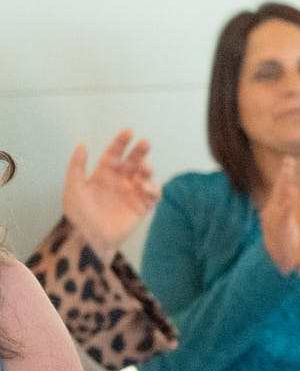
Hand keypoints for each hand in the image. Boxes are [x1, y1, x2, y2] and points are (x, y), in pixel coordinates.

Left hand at [63, 129, 159, 256]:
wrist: (89, 238)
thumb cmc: (78, 215)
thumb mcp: (73, 188)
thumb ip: (77, 166)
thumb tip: (82, 144)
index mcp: (104, 174)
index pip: (115, 154)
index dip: (121, 142)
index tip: (128, 132)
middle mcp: (120, 181)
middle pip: (133, 161)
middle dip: (140, 151)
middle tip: (145, 143)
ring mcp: (132, 193)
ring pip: (146, 175)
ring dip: (147, 169)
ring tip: (143, 170)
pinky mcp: (142, 207)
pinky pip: (153, 194)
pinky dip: (154, 188)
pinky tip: (146, 187)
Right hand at [261, 159, 299, 273]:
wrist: (275, 260)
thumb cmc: (282, 238)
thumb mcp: (286, 219)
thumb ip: (287, 205)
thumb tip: (290, 190)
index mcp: (275, 209)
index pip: (280, 188)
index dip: (284, 174)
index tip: (289, 159)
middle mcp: (272, 212)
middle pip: (279, 190)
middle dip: (284, 175)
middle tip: (288, 161)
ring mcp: (275, 221)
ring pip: (280, 201)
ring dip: (285, 187)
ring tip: (289, 175)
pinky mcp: (281, 230)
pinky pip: (283, 216)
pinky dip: (286, 205)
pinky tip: (290, 196)